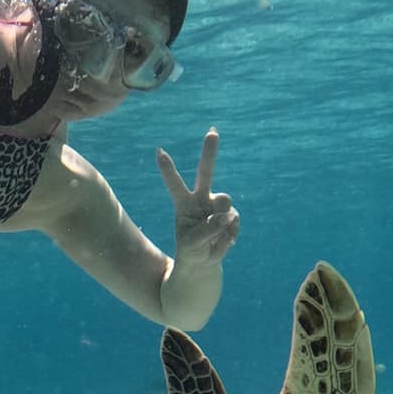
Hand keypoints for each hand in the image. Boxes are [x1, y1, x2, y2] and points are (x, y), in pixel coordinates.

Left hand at [157, 128, 239, 264]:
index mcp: (183, 203)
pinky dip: (229, 233)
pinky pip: (234, 220)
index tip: (159, 151)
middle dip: (210, 152)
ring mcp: (216, 205)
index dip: (168, 169)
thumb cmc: (191, 250)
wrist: (203, 262)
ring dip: (221, 219)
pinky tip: (222, 240)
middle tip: (213, 131)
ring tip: (213, 235)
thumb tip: (226, 216)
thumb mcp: (191, 245)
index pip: (174, 183)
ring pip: (224, 202)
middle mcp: (200, 198)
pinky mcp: (231, 215)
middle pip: (206, 171)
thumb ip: (207, 230)